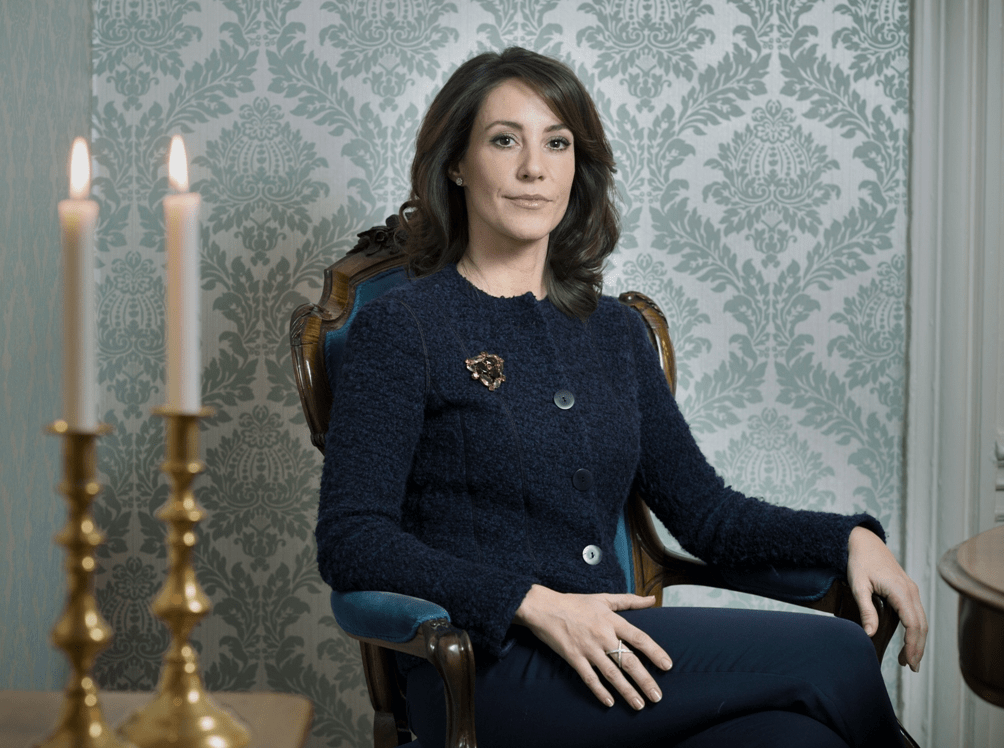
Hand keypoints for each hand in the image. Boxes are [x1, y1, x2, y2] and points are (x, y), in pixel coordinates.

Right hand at [512, 584, 671, 708]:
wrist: (544, 608)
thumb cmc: (575, 603)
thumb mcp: (604, 598)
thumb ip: (630, 601)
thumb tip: (652, 599)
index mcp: (612, 621)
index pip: (639, 638)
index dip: (654, 652)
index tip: (667, 666)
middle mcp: (603, 636)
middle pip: (628, 661)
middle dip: (645, 681)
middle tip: (657, 697)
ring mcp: (588, 649)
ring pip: (612, 674)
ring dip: (627, 691)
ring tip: (639, 705)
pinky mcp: (574, 658)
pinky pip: (590, 678)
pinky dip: (600, 691)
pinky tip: (610, 702)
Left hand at [846, 526, 927, 670]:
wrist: (865, 542)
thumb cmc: (859, 562)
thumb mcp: (858, 585)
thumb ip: (866, 609)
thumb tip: (870, 634)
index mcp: (900, 590)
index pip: (913, 624)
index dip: (912, 645)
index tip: (908, 661)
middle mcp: (911, 591)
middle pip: (922, 625)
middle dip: (918, 647)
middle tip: (911, 667)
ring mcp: (912, 590)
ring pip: (922, 620)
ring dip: (918, 640)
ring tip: (909, 659)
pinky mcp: (908, 590)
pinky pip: (917, 613)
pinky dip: (916, 629)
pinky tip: (908, 640)